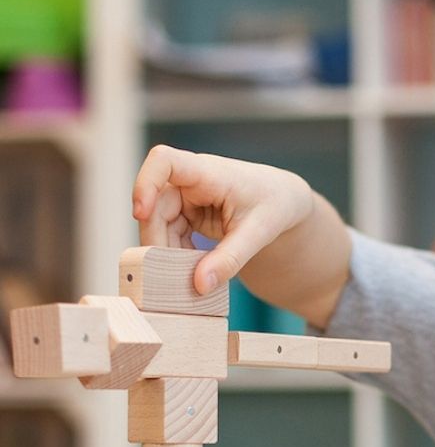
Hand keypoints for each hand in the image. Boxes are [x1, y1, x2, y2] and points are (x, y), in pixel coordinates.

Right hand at [132, 145, 314, 294]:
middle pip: (155, 204)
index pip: (164, 161)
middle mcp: (192, 179)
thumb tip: (200, 285)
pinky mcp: (187, 212)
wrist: (282, 201)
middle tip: (169, 274)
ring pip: (159, 222)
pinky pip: (170, 233)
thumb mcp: (259, 233)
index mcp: (210, 172)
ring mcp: (187, 196)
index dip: (145, 183)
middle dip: (157, 239)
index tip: (140, 212)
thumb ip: (230, 259)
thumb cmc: (273, 205)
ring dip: (166, 251)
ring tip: (184, 277)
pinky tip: (191, 270)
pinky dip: (176, 253)